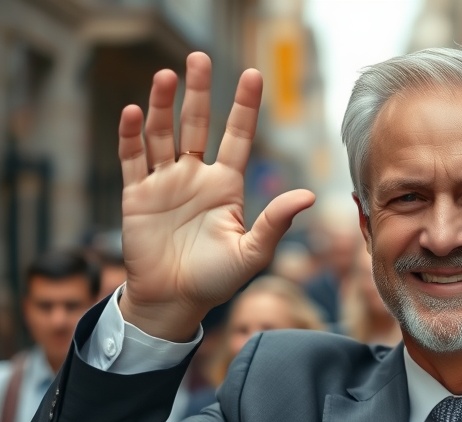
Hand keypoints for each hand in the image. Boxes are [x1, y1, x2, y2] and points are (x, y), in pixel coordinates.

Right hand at [117, 52, 314, 340]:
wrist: (174, 301)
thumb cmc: (216, 280)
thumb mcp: (251, 252)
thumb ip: (275, 223)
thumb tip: (309, 196)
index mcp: (226, 185)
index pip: (237, 136)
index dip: (243, 107)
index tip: (252, 75)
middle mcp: (196, 176)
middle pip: (197, 124)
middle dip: (198, 92)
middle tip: (198, 58)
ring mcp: (165, 183)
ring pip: (162, 134)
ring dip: (162, 106)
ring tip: (166, 76)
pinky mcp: (137, 195)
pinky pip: (132, 159)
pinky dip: (131, 136)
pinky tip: (135, 112)